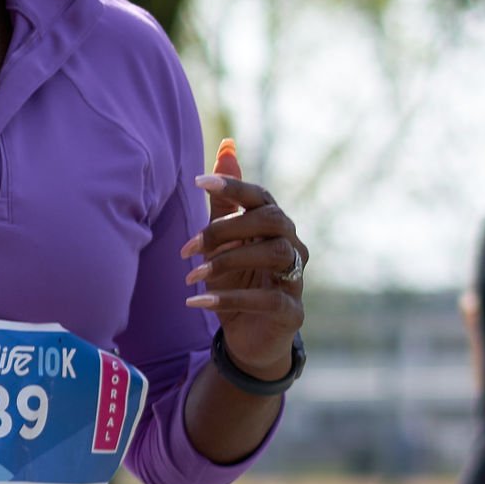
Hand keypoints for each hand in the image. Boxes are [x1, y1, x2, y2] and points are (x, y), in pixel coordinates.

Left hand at [185, 134, 304, 382]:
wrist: (248, 336)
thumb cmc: (237, 282)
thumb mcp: (225, 241)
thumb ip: (224, 201)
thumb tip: (226, 146)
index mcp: (275, 226)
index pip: (260, 197)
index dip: (233, 185)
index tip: (198, 181)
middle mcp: (292, 247)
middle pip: (271, 220)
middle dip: (226, 228)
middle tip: (187, 247)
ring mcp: (296, 279)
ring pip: (274, 255)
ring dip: (228, 261)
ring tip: (191, 275)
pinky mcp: (292, 312)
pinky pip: (267, 300)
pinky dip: (229, 299)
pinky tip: (197, 301)